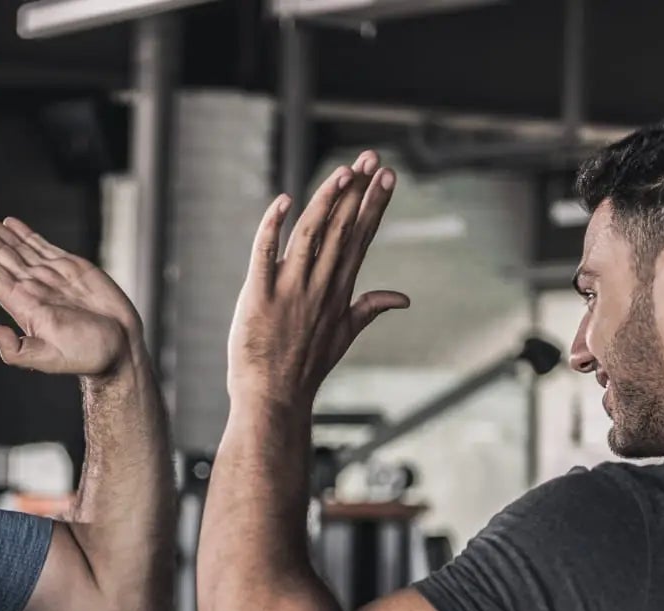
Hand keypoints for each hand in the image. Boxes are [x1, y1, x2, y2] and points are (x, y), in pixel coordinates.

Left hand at [0, 207, 142, 376]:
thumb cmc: (88, 355)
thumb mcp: (49, 357)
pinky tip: (8, 223)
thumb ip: (17, 349)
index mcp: (22, 304)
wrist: (120, 348)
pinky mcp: (69, 268)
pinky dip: (23, 232)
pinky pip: (40, 245)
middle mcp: (31, 286)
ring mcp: (49, 276)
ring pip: (13, 246)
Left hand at [228, 150, 406, 410]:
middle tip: (372, 157)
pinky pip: (264, 254)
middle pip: (343, 229)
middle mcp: (319, 286)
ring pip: (311, 234)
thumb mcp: (345, 336)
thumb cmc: (305, 368)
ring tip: (343, 171)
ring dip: (327, 200)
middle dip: (358, 191)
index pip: (361, 238)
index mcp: (339, 290)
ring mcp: (290, 290)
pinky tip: (284, 201)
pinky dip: (273, 227)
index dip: (374, 205)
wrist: (274, 400)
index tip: (387, 175)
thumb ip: (371, 307)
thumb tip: (403, 297)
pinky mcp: (259, 295)